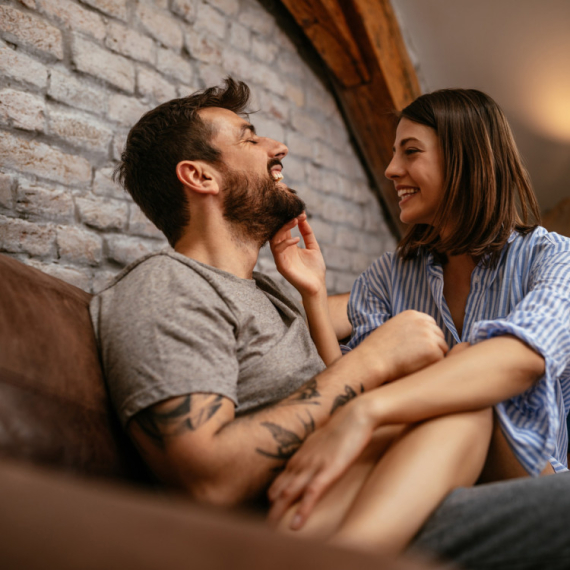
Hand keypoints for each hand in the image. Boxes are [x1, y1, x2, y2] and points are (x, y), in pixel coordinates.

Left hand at [267, 399, 373, 530]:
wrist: (356, 415)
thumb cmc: (343, 427)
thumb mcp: (323, 441)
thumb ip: (314, 453)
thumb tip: (312, 462)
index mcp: (300, 455)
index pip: (280, 479)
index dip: (273, 496)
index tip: (270, 511)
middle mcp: (301, 461)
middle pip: (279, 489)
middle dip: (271, 509)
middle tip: (265, 528)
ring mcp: (313, 466)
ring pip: (289, 493)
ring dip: (279, 513)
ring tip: (271, 530)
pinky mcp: (328, 471)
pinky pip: (311, 494)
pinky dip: (302, 511)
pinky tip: (296, 526)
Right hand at [270, 213, 325, 298]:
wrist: (317, 287)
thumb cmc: (315, 269)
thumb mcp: (313, 247)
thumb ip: (308, 233)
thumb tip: (303, 216)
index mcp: (289, 246)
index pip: (285, 229)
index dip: (290, 218)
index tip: (300, 211)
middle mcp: (283, 251)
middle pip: (277, 231)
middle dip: (285, 220)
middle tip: (296, 213)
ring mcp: (281, 258)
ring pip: (274, 239)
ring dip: (284, 228)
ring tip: (295, 221)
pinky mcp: (281, 266)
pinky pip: (278, 251)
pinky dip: (286, 243)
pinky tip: (297, 240)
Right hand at [355, 310, 448, 385]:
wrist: (372, 360)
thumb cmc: (378, 350)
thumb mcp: (393, 328)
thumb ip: (409, 328)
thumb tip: (423, 338)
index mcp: (412, 315)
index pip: (431, 324)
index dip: (427, 338)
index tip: (418, 348)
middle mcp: (423, 322)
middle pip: (439, 336)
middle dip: (432, 347)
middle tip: (416, 359)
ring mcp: (429, 335)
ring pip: (442, 348)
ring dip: (432, 357)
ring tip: (414, 364)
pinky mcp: (433, 351)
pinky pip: (440, 361)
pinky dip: (431, 366)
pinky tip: (416, 368)